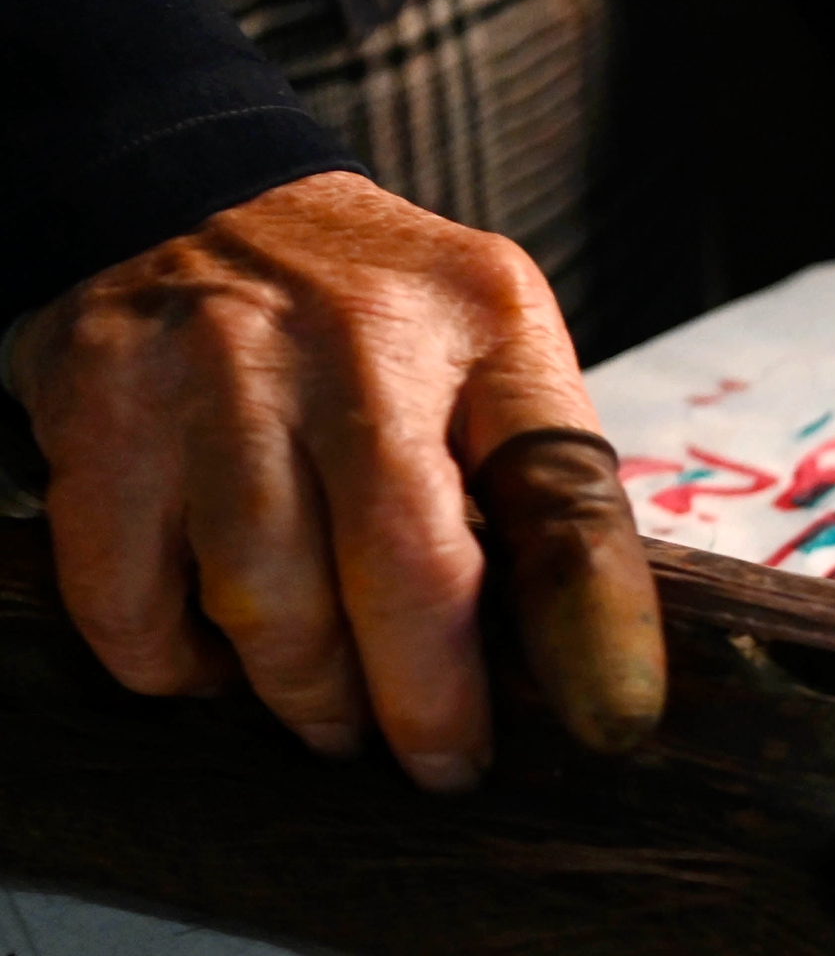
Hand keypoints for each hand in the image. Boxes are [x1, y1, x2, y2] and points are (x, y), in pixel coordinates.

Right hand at [6, 170, 664, 789]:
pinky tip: (214, 665)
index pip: (558, 492)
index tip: (613, 722)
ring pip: (264, 600)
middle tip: (441, 762)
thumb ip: (550, 477)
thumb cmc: (375, 313)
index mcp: (480, 325)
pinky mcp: (100, 410)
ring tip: (333, 721)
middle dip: (425, 702)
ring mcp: (210, 372)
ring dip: (307, 695)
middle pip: (400, 574)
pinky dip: (172, 663)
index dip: (592, 623)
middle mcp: (346, 340)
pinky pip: (128, 594)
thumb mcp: (500, 349)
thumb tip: (594, 654)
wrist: (189, 193)